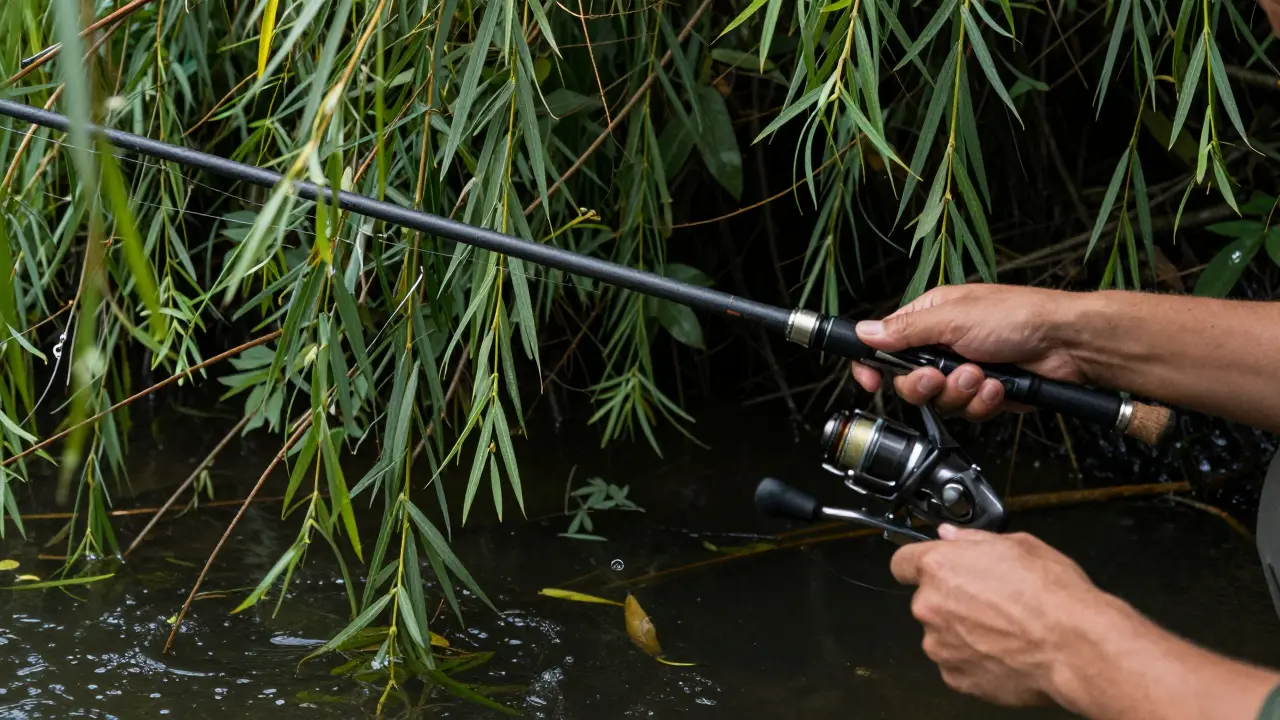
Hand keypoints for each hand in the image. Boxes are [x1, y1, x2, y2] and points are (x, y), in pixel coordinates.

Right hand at [850, 284, 1088, 420]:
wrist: (1067, 343)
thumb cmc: (1018, 315)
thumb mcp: (954, 318)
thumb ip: (906, 330)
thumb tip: (865, 331)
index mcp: (929, 319)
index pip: (884, 345)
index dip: (872, 366)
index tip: (871, 382)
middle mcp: (943, 346)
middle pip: (908, 382)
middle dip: (926, 385)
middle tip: (941, 376)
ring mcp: (964, 371)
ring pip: (939, 402)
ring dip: (961, 392)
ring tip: (983, 375)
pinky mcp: (985, 393)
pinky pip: (968, 412)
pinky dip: (984, 402)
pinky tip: (999, 385)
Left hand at [890, 525, 1114, 706]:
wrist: (1075, 647)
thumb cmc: (1053, 596)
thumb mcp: (1019, 545)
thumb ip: (973, 539)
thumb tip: (951, 535)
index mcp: (940, 567)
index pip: (902, 563)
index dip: (917, 565)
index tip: (931, 571)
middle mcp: (930, 605)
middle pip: (928, 600)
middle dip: (952, 600)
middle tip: (991, 603)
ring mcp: (940, 644)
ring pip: (942, 634)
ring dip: (962, 632)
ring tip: (1004, 630)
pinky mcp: (955, 676)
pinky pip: (956, 664)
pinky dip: (974, 660)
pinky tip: (1004, 651)